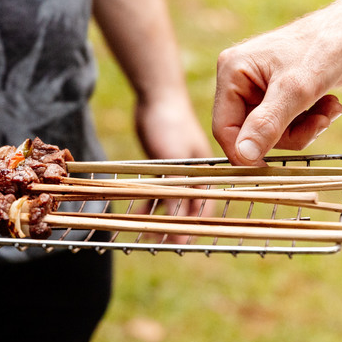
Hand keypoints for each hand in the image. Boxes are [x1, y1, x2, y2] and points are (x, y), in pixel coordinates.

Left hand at [132, 91, 212, 242]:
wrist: (157, 98)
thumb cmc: (171, 125)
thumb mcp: (175, 160)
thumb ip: (179, 189)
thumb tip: (180, 218)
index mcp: (205, 174)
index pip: (204, 208)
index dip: (194, 226)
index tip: (182, 243)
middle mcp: (194, 175)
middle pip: (187, 208)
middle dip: (177, 226)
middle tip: (163, 243)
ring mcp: (178, 171)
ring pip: (170, 201)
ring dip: (161, 218)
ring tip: (150, 234)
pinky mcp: (162, 166)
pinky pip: (155, 190)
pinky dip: (147, 202)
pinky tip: (137, 214)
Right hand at [211, 0, 341, 164]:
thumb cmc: (324, 48)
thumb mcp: (296, 90)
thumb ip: (267, 124)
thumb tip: (244, 155)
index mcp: (232, 72)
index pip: (225, 127)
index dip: (245, 151)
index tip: (268, 167)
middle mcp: (240, 79)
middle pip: (251, 132)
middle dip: (288, 134)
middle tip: (318, 124)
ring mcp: (259, 86)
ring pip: (271, 131)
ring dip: (304, 128)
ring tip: (329, 110)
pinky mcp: (279, 91)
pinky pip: (285, 122)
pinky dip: (309, 120)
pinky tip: (328, 105)